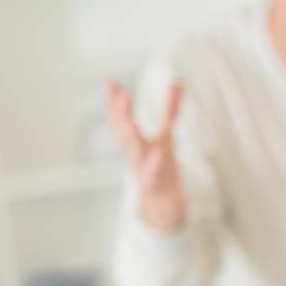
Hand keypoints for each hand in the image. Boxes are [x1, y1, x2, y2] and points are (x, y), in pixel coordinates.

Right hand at [105, 79, 185, 232]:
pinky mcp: (156, 186)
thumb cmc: (161, 168)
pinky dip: (153, 165)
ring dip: (131, 137)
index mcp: (135, 141)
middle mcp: (136, 154)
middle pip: (123, 132)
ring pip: (134, 153)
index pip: (120, 118)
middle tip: (119, 93)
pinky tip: (157, 154)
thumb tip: (176, 82)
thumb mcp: (167, 136)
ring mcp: (143, 169)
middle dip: (120, 113)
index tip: (109, 80)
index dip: (114, 100)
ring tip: (131, 121)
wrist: (164, 205)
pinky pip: (152, 175)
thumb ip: (170, 110)